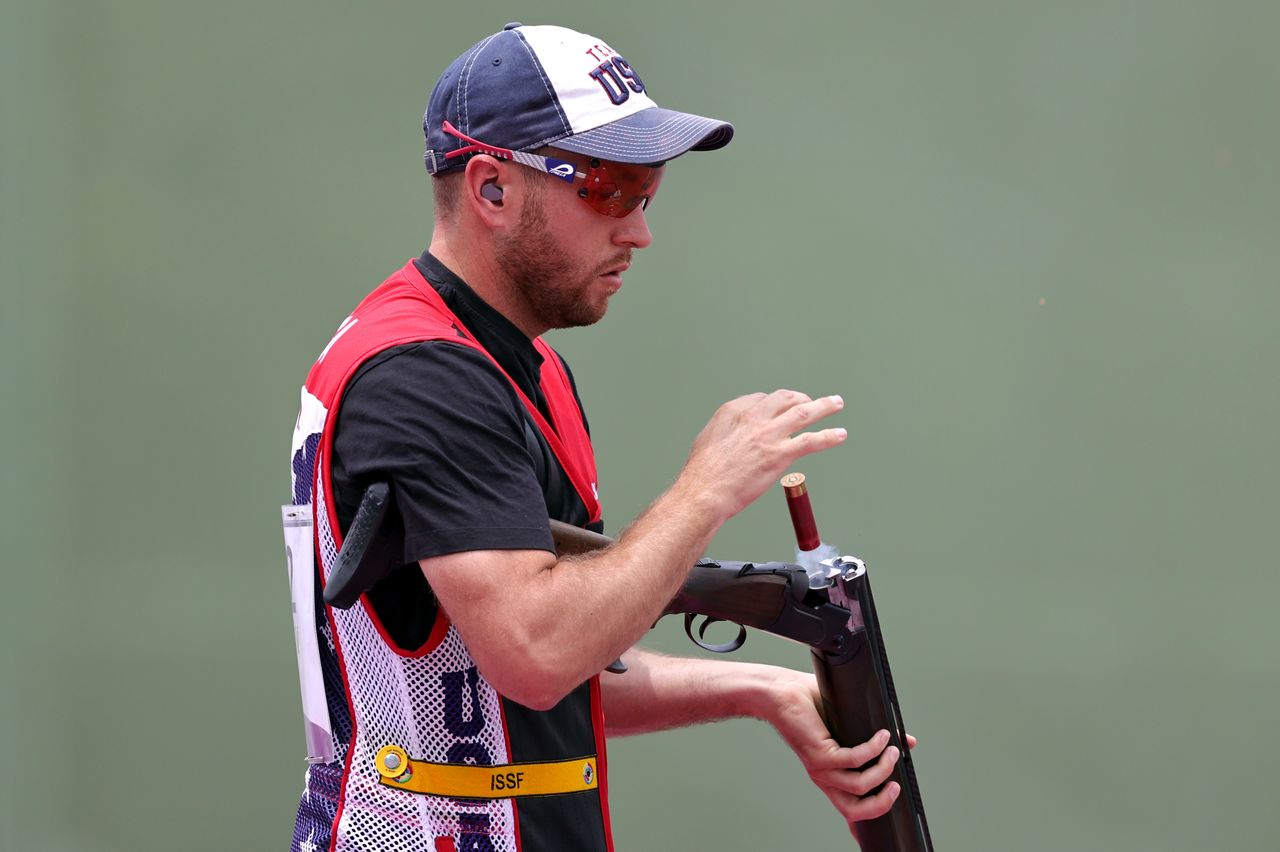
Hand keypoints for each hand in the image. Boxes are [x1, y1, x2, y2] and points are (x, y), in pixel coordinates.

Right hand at [679, 390, 846, 520]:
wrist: (705, 491)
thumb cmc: (702, 472)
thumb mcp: (707, 438)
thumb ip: (726, 430)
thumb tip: (736, 434)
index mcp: (734, 411)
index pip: (762, 399)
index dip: (775, 403)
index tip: (782, 408)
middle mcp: (753, 417)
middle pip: (786, 398)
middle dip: (802, 398)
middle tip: (812, 402)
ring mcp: (769, 435)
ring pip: (804, 413)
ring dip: (824, 406)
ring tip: (836, 404)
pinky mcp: (780, 454)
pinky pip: (811, 441)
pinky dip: (828, 436)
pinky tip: (839, 435)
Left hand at [763, 671, 915, 834]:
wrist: (780, 693)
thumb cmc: (810, 707)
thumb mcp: (849, 726)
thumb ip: (876, 738)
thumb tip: (907, 742)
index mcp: (830, 777)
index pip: (847, 809)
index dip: (860, 828)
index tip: (868, 838)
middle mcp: (825, 778)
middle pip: (855, 811)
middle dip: (882, 803)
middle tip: (897, 786)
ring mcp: (821, 769)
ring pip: (860, 786)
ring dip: (883, 769)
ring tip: (893, 751)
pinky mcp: (819, 754)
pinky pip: (854, 760)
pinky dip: (873, 749)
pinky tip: (881, 736)